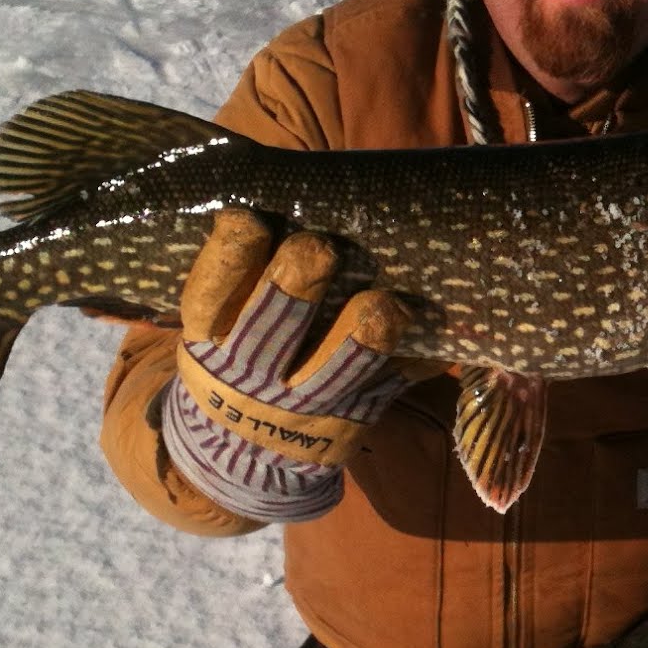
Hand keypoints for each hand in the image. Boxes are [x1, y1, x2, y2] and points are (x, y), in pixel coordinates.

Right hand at [170, 209, 429, 464]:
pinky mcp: (355, 415)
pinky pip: (394, 385)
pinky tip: (438, 336)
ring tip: (384, 302)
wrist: (245, 453)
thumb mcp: (214, 327)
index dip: (229, 258)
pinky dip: (418, 359)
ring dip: (365, 334)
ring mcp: (307, 402)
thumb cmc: (236, 355)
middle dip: (297, 285)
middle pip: (275, 328)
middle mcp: (254, 374)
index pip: (209, 298)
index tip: (248, 218)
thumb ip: (232, 277)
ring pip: (340, 367)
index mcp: (210, 340)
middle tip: (318, 249)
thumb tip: (259, 194)